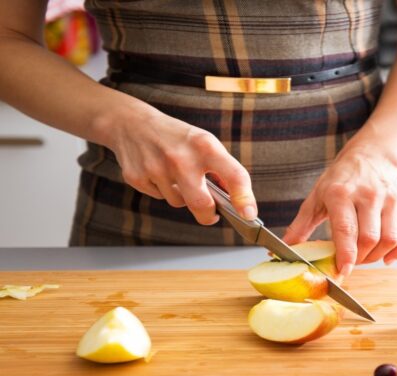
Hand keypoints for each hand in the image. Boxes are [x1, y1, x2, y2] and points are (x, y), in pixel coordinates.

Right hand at [106, 106, 256, 223]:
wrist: (131, 123)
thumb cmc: (177, 137)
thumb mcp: (204, 143)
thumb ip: (221, 169)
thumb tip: (237, 200)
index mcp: (205, 145)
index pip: (233, 175)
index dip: (244, 198)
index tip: (249, 214)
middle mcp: (181, 157)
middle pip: (201, 203)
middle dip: (208, 215)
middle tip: (212, 214)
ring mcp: (156, 168)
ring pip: (179, 202)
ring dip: (183, 197)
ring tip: (175, 175)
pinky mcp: (137, 177)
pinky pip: (160, 197)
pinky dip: (163, 191)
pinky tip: (158, 173)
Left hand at [283, 149, 396, 277]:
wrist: (369, 158)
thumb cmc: (340, 181)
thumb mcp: (316, 198)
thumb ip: (301, 226)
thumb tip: (284, 250)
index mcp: (341, 193)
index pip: (346, 229)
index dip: (346, 255)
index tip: (343, 272)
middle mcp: (369, 195)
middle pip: (370, 238)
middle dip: (360, 258)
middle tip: (351, 262)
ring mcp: (391, 199)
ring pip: (391, 239)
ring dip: (378, 256)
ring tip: (366, 257)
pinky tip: (388, 256)